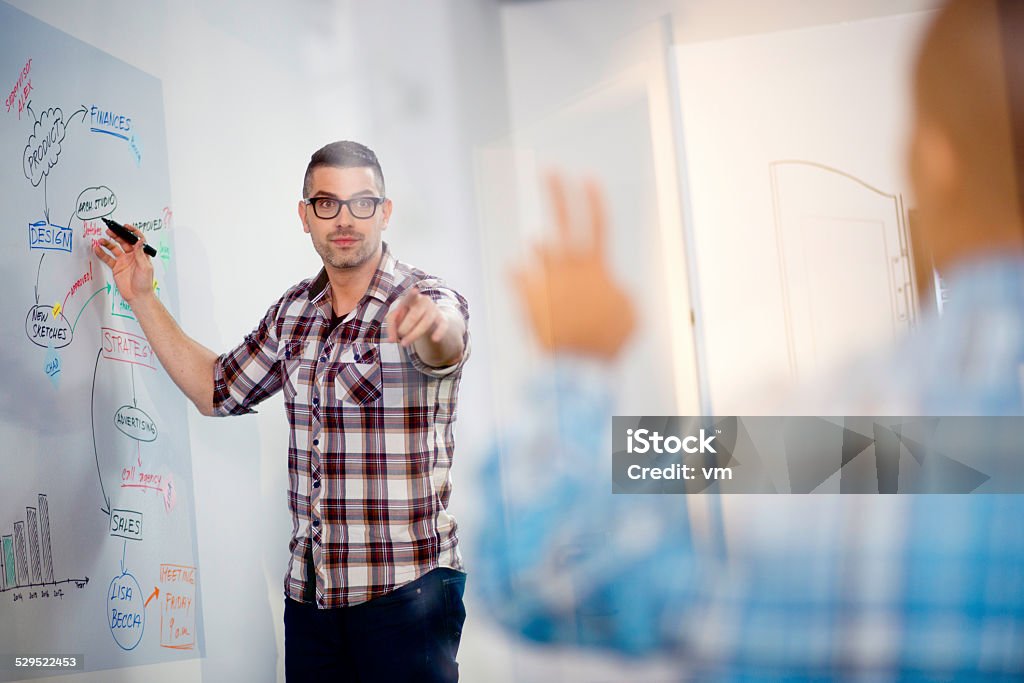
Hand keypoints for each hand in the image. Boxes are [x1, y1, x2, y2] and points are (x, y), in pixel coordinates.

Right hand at [92, 224, 154, 303]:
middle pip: (124, 242)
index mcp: (141, 254)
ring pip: (114, 248)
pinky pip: (108, 258)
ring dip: (108, 243)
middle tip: (110, 230)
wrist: (137, 296)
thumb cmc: (145, 283)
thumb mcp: (145, 267)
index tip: (125, 227)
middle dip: (117, 235)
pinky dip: (102, 253)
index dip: (132, 232)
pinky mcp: (116, 267)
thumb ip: (140, 254)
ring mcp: (123, 261)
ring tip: (101, 240)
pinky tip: (97, 249)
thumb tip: (139, 241)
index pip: (137, 240)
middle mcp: (132, 256)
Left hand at [385, 285, 450, 348]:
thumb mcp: (397, 320)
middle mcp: (424, 301)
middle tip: (400, 338)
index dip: (412, 294)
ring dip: (414, 335)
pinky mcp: (442, 318)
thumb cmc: (408, 316)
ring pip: (425, 323)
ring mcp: (434, 309)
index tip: (415, 290)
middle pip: (414, 316)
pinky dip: (439, 332)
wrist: (428, 319)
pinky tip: (434, 339)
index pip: (410, 296)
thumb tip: (391, 340)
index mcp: (411, 298)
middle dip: (404, 329)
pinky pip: (442, 326)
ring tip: (405, 344)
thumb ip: (391, 328)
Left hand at [511, 174, 635, 358]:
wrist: (581, 365)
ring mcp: (548, 281)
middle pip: (565, 222)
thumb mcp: (629, 312)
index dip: (593, 200)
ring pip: (541, 252)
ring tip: (540, 245)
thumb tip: (613, 285)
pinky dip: (517, 275)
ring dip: (542, 250)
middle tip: (549, 172)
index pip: (598, 226)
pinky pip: (517, 277)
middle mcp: (570, 268)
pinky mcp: (529, 297)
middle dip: (558, 194)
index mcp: (597, 269)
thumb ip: (619, 290)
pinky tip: (513, 271)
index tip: (587, 178)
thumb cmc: (609, 342)